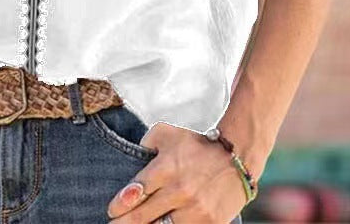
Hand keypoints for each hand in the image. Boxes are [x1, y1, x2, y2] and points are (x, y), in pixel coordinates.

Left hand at [106, 122, 248, 223]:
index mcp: (167, 168)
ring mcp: (196, 211)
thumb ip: (146, 144)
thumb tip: (129, 159)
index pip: (136, 192)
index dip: (119, 205)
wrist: (237, 158)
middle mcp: (180, 191)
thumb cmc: (197, 145)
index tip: (112, 210)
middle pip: (142, 218)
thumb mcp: (167, 133)